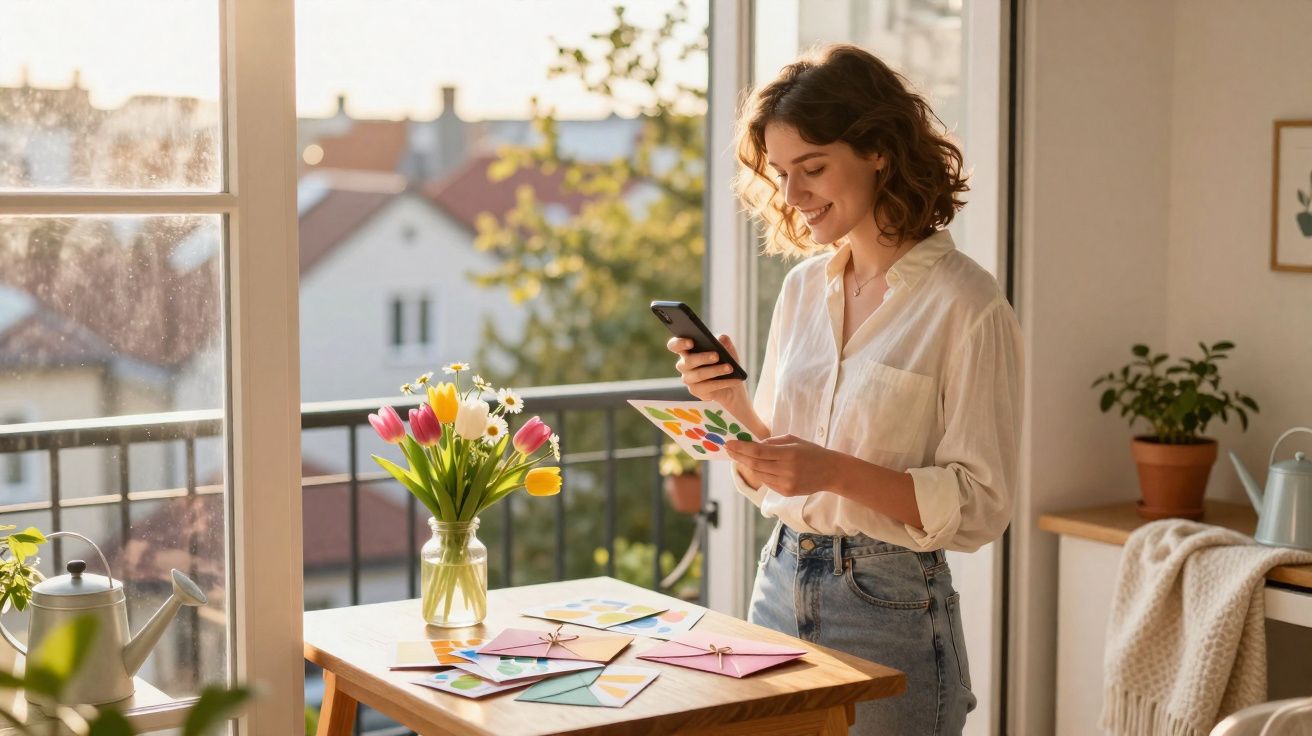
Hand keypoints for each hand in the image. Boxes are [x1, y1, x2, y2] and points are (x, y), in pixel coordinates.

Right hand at [666, 333, 749, 412]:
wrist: (732, 383)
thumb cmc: (726, 362)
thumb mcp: (728, 350)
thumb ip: (724, 342)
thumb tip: (721, 338)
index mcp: (687, 350)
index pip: (674, 345)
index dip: (679, 343)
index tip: (691, 342)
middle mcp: (683, 365)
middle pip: (687, 361)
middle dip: (703, 358)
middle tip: (717, 356)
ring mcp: (688, 379)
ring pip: (698, 374)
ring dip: (715, 371)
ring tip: (730, 368)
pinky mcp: (696, 391)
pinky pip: (707, 387)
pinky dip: (722, 383)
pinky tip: (733, 380)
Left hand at [724, 435, 841, 496]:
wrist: (830, 472)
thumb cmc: (811, 452)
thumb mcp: (793, 440)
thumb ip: (773, 442)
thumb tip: (753, 445)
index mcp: (789, 454)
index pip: (758, 452)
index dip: (741, 448)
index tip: (728, 443)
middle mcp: (786, 470)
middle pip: (755, 464)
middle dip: (738, 456)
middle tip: (728, 449)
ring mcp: (785, 483)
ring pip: (758, 474)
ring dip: (746, 465)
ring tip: (738, 456)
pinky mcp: (785, 492)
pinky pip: (766, 482)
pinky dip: (759, 473)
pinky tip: (756, 467)